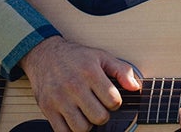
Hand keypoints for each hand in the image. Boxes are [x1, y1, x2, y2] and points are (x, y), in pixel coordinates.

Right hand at [19, 36, 140, 131]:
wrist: (45, 55)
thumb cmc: (76, 57)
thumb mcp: (102, 57)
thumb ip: (122, 71)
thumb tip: (135, 87)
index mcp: (90, 72)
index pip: (113, 100)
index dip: (116, 102)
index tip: (111, 98)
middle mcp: (74, 86)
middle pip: (99, 117)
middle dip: (104, 115)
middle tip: (99, 107)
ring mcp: (59, 99)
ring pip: (82, 128)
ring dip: (88, 124)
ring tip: (87, 114)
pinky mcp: (47, 109)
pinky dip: (71, 130)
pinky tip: (75, 118)